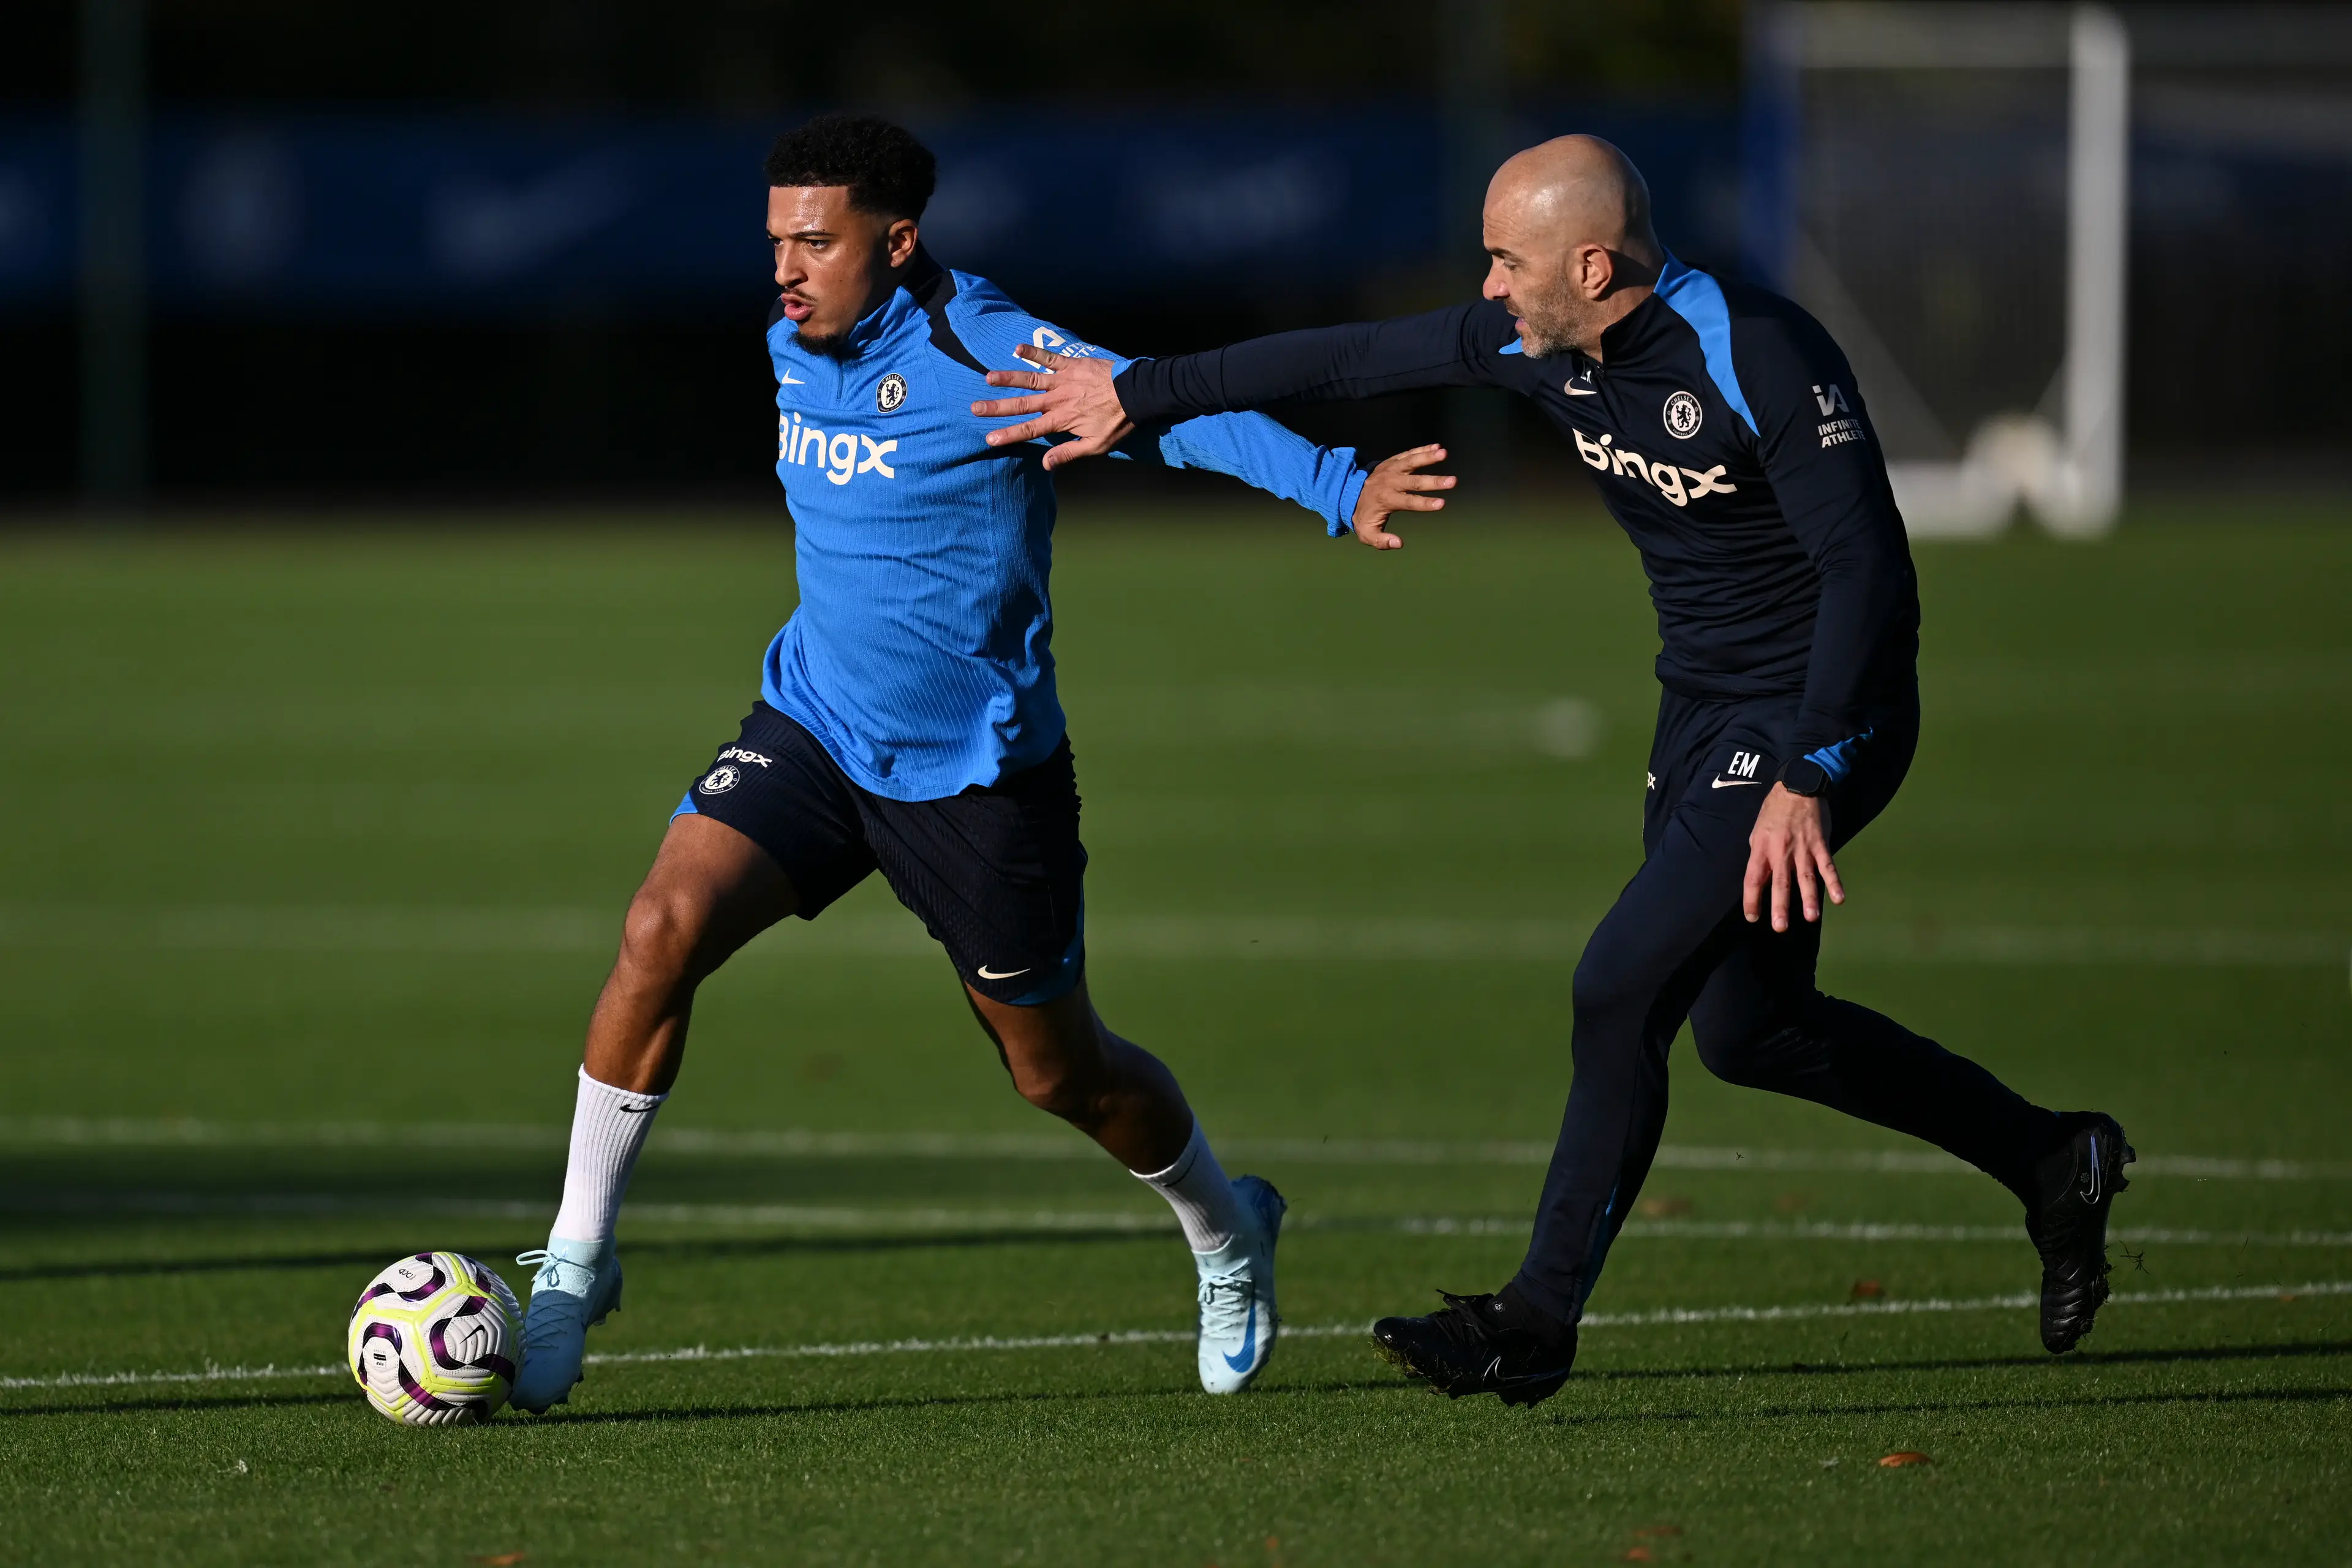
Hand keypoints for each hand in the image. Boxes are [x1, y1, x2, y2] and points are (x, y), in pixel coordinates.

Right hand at [970, 345, 1132, 469]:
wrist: (1136, 393)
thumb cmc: (1118, 422)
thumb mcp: (1096, 445)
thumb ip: (1068, 453)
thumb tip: (1045, 465)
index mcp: (1062, 420)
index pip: (1030, 429)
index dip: (1009, 435)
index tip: (990, 438)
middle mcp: (1057, 399)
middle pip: (1022, 404)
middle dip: (997, 408)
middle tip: (975, 408)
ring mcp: (1063, 380)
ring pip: (1030, 380)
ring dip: (1008, 378)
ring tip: (988, 378)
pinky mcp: (1071, 364)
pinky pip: (1049, 357)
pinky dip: (1034, 352)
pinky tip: (1017, 348)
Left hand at [1349, 444, 1454, 549]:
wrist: (1347, 492)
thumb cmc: (1362, 515)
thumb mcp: (1366, 533)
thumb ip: (1381, 541)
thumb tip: (1399, 543)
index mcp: (1386, 500)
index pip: (1408, 502)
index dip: (1425, 503)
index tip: (1442, 504)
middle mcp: (1390, 482)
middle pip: (1414, 482)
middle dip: (1434, 481)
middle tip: (1453, 481)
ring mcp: (1391, 469)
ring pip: (1411, 462)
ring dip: (1428, 457)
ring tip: (1444, 453)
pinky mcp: (1392, 461)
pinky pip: (1408, 454)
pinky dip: (1422, 449)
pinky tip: (1437, 447)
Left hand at [1742, 783, 1843, 931]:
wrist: (1799, 786)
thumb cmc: (1774, 810)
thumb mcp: (1757, 830)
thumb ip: (1759, 855)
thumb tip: (1759, 876)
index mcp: (1761, 849)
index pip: (1753, 879)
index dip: (1751, 899)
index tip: (1753, 917)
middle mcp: (1781, 851)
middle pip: (1780, 883)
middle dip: (1780, 906)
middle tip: (1780, 927)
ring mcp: (1802, 849)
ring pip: (1806, 877)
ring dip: (1809, 898)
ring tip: (1811, 917)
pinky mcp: (1821, 844)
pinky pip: (1828, 866)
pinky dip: (1834, 882)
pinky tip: (1839, 898)